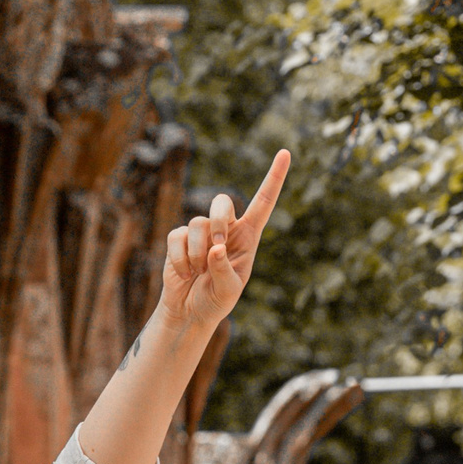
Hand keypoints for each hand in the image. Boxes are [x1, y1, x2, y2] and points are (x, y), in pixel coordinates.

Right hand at [158, 149, 289, 334]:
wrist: (189, 310)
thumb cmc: (215, 301)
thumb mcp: (227, 291)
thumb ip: (224, 271)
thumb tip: (215, 248)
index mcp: (248, 237)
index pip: (263, 203)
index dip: (274, 178)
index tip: (285, 153)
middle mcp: (226, 229)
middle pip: (222, 201)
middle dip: (218, 220)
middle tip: (217, 245)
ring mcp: (201, 232)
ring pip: (197, 223)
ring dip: (197, 252)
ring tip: (198, 274)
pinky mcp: (179, 238)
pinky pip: (177, 236)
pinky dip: (180, 258)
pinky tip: (185, 274)